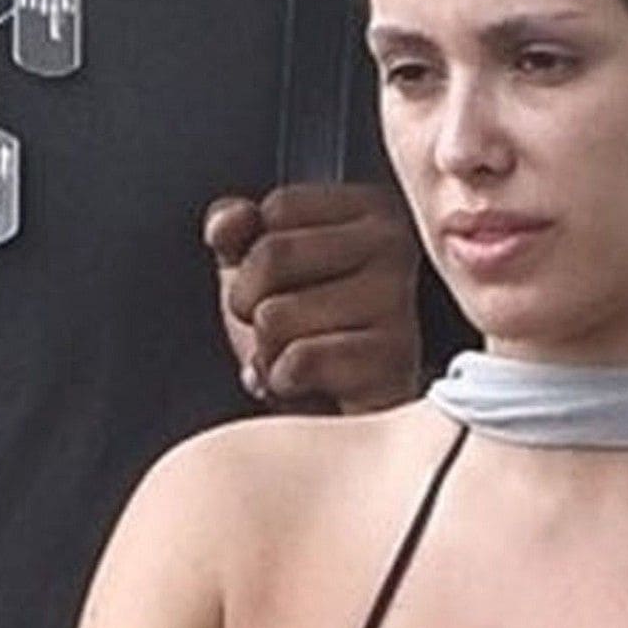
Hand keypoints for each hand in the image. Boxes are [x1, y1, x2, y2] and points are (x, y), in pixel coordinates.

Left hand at [203, 182, 422, 413]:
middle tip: (283, 333)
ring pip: (276, 314)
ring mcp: (399, 304)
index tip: (285, 288)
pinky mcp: (391, 362)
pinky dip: (285, 382)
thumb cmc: (307, 342)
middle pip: (272, 255)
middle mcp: (395, 246)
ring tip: (301, 362)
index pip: (278, 208)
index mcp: (371, 211)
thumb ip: (237, 232)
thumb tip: (227, 222)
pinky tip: (310, 387)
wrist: (338, 420)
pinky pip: (299, 360)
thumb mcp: (259, 273)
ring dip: (268, 352)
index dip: (255, 256)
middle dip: (252, 306)